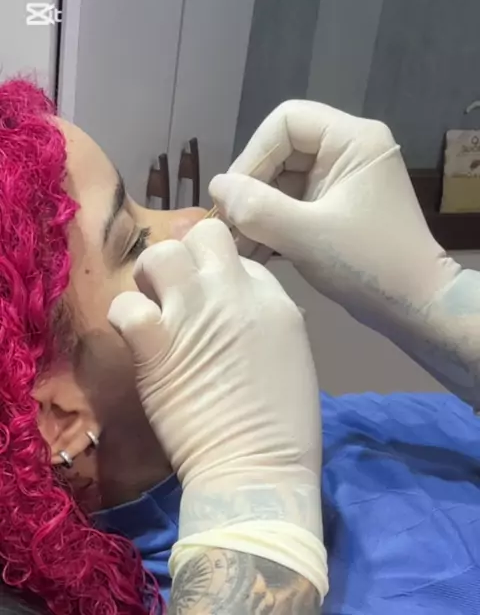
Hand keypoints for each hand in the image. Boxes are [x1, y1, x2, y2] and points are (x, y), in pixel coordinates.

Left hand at [108, 219, 327, 599]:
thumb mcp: (292, 356)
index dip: (222, 276)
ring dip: (151, 277)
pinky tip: (135, 337)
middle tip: (177, 291)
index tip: (215, 303)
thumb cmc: (285, 427)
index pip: (240, 259)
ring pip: (160, 255)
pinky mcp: (157, 344)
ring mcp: (194, 314)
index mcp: (273, 299)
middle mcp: (233, 292)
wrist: (259, 470)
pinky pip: (126, 305)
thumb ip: (266, 319)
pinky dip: (124, 316)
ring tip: (153, 306)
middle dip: (187, 256)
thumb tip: (236, 308)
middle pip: (203, 236)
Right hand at [210, 100, 479, 409]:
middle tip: (229, 226)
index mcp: (353, 140)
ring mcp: (343, 180)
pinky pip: (295, 204)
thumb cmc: (367, 266)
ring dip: (257, 212)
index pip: (286, 122)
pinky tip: (251, 252)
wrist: (414, 306)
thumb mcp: (306, 236)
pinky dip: (273, 225)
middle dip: (252, 190)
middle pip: (282, 152)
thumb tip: (216, 185)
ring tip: (234, 246)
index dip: (253, 155)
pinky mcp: (337, 207)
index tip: (233, 196)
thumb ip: (256, 207)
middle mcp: (349, 151)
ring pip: (284, 182)